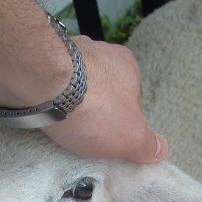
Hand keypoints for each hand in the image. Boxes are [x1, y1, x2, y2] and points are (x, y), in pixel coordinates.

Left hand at [44, 36, 167, 163]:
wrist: (43, 84)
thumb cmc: (93, 108)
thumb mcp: (130, 137)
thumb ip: (146, 144)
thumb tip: (160, 149)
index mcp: (128, 66)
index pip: (131, 98)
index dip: (122, 121)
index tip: (109, 137)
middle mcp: (100, 52)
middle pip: (101, 90)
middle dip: (94, 110)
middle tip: (84, 132)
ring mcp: (69, 51)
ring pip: (74, 84)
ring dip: (69, 101)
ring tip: (61, 124)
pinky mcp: (41, 57)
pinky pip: (49, 82)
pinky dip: (48, 96)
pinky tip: (44, 112)